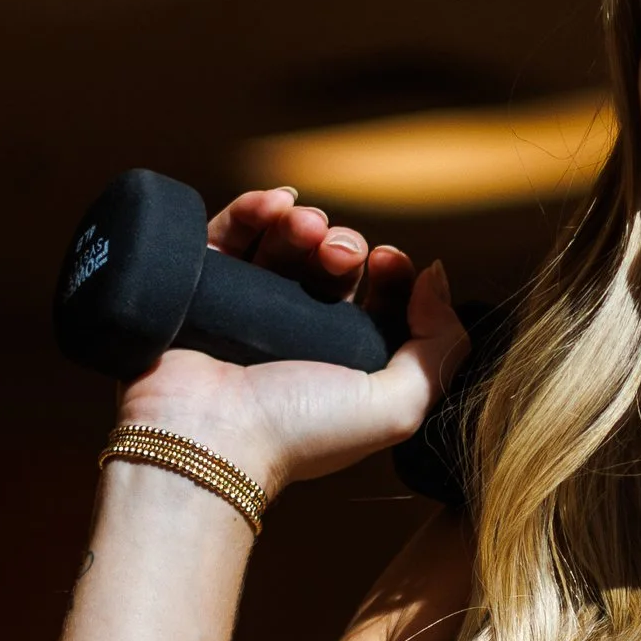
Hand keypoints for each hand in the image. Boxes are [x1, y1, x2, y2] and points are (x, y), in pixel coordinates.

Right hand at [114, 187, 467, 502]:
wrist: (208, 437)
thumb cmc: (300, 431)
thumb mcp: (398, 406)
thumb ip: (439, 346)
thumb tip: (436, 276)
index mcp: (346, 364)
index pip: (377, 298)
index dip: (390, 271)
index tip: (388, 260)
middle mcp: (299, 337)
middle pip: (332, 266)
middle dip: (344, 245)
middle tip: (339, 253)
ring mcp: (248, 312)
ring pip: (284, 245)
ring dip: (303, 224)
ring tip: (304, 227)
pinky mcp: (201, 289)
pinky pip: (229, 235)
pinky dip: (254, 210)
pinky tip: (274, 204)